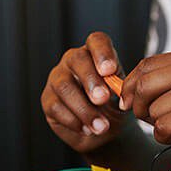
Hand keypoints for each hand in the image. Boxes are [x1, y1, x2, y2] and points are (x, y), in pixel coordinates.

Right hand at [41, 32, 127, 153]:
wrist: (101, 130)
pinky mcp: (48, 100)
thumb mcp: (122, 94)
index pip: (96, 41)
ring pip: (64, 86)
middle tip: (104, 99)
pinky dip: (74, 121)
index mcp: (94, 54)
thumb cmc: (112, 105)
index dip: (102, 52)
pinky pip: (56, 107)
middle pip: (77, 59)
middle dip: (91, 80)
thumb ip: (121, 88)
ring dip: (84, 108)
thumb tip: (122, 90)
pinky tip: (87, 129)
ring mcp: (57, 79)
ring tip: (101, 126)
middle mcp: (73, 61)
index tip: (110, 70)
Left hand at [119, 47, 170, 157]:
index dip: (130, 83)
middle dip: (137, 105)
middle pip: (144, 84)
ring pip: (153, 108)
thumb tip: (135, 86)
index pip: (147, 64)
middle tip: (145, 117)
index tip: (127, 99)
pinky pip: (164, 127)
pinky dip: (163, 136)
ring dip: (155, 124)